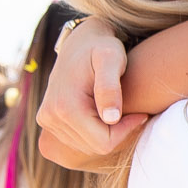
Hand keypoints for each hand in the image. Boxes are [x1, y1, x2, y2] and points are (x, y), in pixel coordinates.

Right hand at [37, 19, 146, 167]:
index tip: (140, 114)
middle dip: (117, 132)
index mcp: (65, 107)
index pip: (103, 143)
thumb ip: (110, 87)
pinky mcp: (47, 120)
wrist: (80, 41)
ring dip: (106, 131)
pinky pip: (77, 140)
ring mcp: (46, 120)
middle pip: (94, 146)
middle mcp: (50, 117)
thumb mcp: (111, 59)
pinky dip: (94, 131)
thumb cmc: (102, 47)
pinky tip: (103, 111)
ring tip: (116, 107)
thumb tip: (111, 118)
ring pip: (87, 146)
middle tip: (132, 110)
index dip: (126, 132)